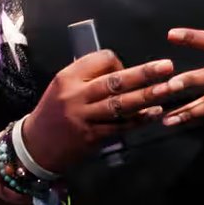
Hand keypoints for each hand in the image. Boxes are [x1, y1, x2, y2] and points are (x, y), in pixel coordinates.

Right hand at [22, 51, 175, 172]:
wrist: (35, 145)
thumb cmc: (54, 111)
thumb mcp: (63, 86)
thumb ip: (88, 76)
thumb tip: (124, 69)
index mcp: (68, 76)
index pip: (101, 60)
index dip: (120, 62)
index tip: (126, 69)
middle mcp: (76, 95)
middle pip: (115, 81)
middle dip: (144, 73)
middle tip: (167, 67)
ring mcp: (84, 117)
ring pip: (120, 104)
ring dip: (147, 97)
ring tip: (168, 89)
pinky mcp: (91, 137)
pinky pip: (120, 126)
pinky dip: (138, 120)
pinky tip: (154, 114)